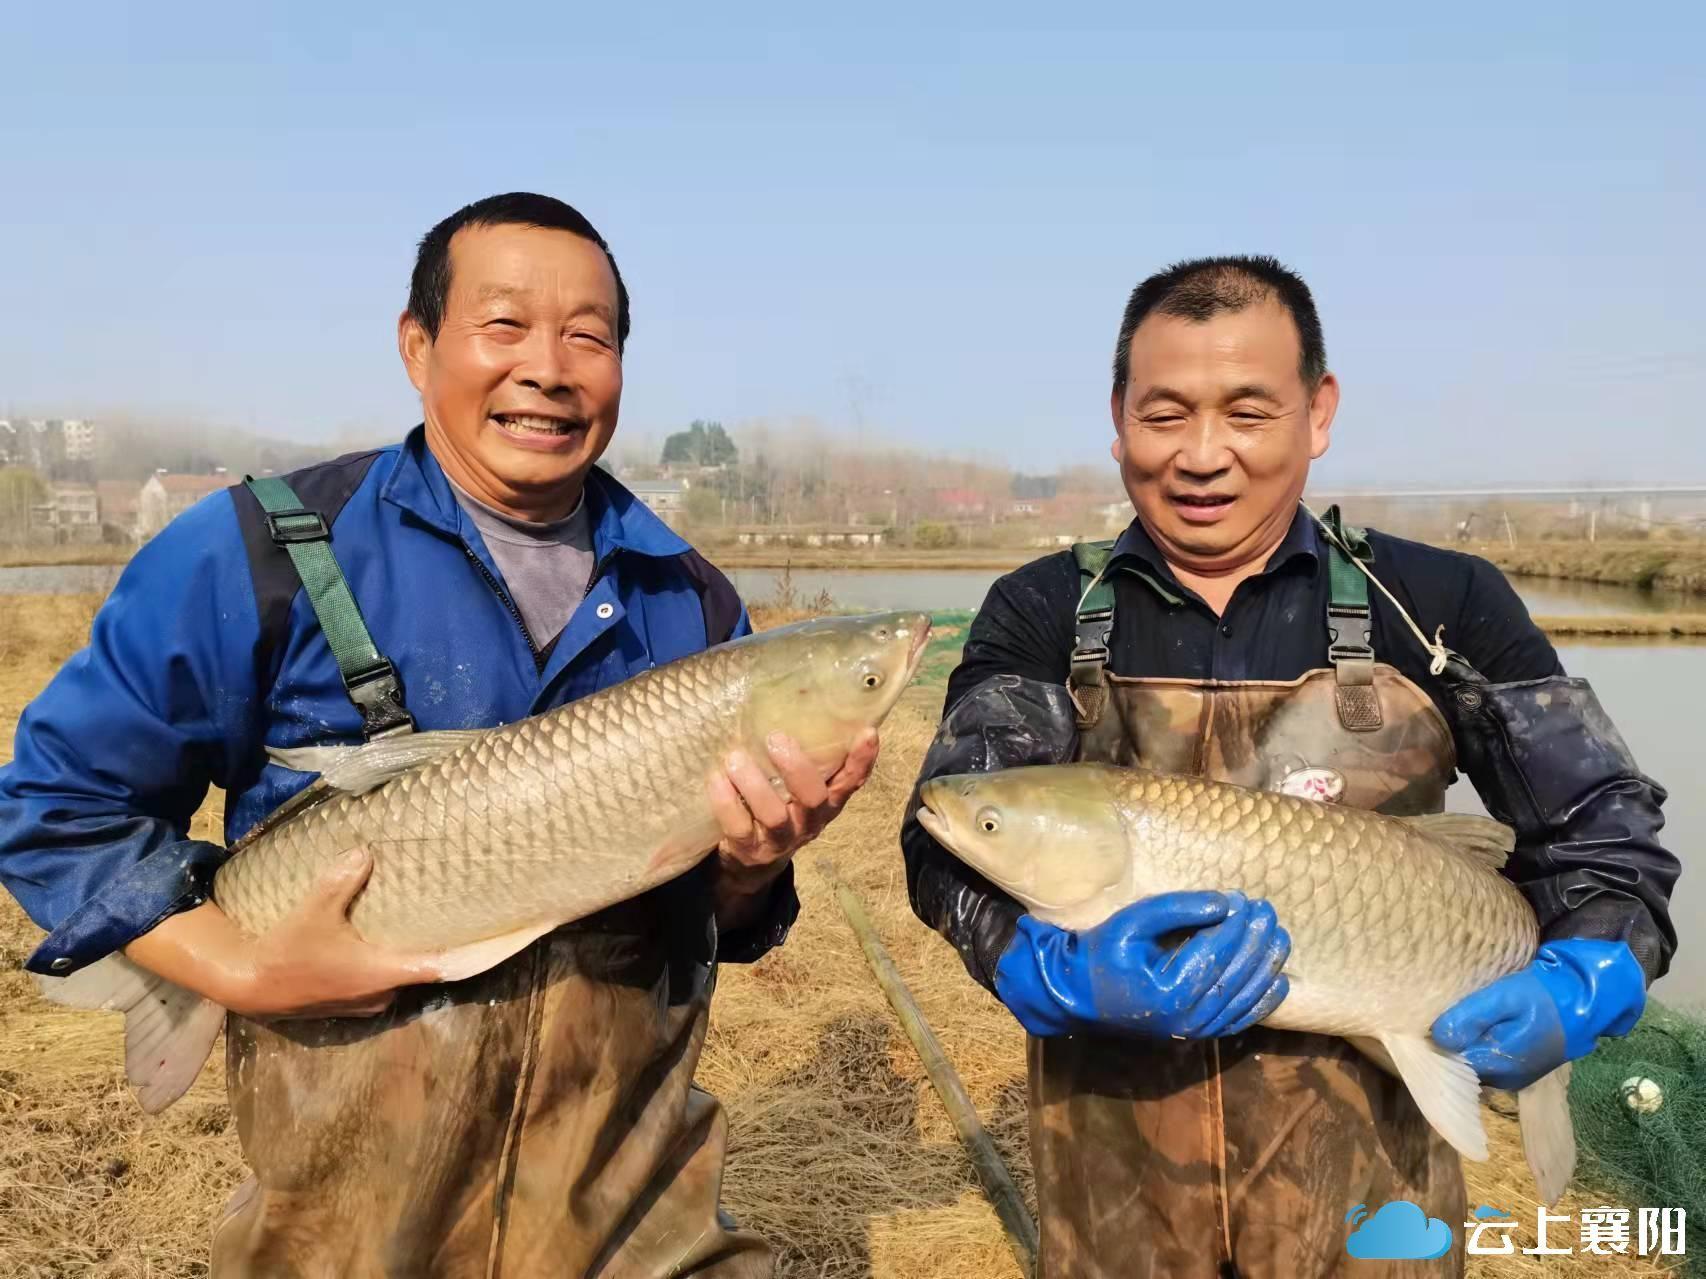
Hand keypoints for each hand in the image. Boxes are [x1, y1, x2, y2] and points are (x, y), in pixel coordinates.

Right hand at [125, 846, 445, 1020]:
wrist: (249, 985)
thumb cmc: (288, 949)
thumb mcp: (314, 911)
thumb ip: (341, 881)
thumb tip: (364, 851)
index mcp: (381, 972)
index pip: (436, 967)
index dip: (463, 957)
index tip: (488, 942)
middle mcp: (380, 994)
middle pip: (421, 973)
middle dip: (433, 952)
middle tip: (450, 923)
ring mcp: (363, 1004)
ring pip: (399, 982)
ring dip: (406, 962)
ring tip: (418, 932)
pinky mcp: (348, 1005)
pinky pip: (380, 987)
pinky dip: (386, 971)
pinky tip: (381, 949)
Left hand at [709, 728, 879, 919]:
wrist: (752, 860)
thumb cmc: (778, 803)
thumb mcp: (796, 785)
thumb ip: (804, 757)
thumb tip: (798, 699)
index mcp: (828, 801)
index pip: (852, 781)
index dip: (862, 760)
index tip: (867, 732)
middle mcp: (809, 821)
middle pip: (814, 798)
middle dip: (797, 768)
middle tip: (776, 738)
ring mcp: (780, 839)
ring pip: (774, 815)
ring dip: (754, 785)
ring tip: (735, 758)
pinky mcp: (750, 849)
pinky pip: (739, 827)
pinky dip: (726, 801)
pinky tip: (716, 778)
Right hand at [993, 890, 1289, 1038]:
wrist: (1078, 996)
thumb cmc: (1101, 953)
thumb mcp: (1131, 922)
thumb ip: (1175, 910)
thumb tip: (1224, 903)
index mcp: (1169, 990)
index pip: (1215, 953)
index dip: (1235, 925)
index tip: (1246, 900)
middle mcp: (1187, 1017)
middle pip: (1235, 976)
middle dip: (1256, 941)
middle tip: (1268, 911)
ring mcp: (1194, 1031)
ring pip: (1243, 1000)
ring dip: (1266, 967)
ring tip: (1280, 936)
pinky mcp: (1197, 1035)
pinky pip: (1238, 1021)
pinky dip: (1262, 1002)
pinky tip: (1279, 980)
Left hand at [1431, 938, 1645, 1090]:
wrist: (1588, 1000)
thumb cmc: (1546, 996)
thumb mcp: (1505, 997)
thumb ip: (1471, 1017)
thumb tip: (1437, 1036)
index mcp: (1499, 1065)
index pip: (1450, 1063)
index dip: (1435, 1042)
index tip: (1424, 1020)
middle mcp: (1505, 1080)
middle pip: (1460, 1066)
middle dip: (1448, 1044)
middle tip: (1436, 1014)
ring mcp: (1515, 1077)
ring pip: (1474, 1063)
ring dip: (1464, 1044)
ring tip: (1456, 1018)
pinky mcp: (1522, 1069)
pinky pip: (1488, 1061)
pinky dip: (1478, 1046)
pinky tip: (1476, 1026)